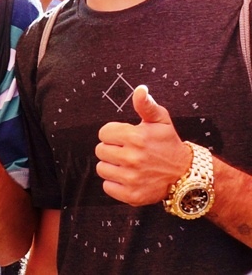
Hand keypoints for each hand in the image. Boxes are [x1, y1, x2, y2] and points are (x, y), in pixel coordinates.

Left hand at [96, 85, 190, 205]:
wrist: (186, 174)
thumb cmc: (168, 144)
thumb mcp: (160, 121)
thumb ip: (146, 104)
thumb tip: (140, 90)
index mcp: (135, 137)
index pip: (103, 133)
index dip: (113, 134)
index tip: (126, 138)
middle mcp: (132, 158)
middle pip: (100, 151)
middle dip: (112, 149)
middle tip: (128, 152)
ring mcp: (132, 178)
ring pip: (102, 168)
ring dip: (112, 166)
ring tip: (128, 165)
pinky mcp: (132, 195)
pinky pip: (107, 187)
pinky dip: (115, 184)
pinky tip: (129, 178)